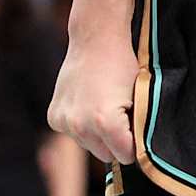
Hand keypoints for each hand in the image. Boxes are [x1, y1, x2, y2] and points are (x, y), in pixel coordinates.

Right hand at [47, 40, 137, 165]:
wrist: (95, 39)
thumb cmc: (123, 66)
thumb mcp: (139, 97)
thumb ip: (138, 128)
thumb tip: (141, 153)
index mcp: (105, 123)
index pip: (126, 156)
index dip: (134, 144)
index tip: (135, 128)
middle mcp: (81, 127)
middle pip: (105, 155)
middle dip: (115, 141)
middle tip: (120, 114)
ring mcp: (64, 122)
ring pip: (88, 145)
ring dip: (97, 134)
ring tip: (103, 105)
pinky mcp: (54, 118)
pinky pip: (73, 133)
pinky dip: (81, 124)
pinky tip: (87, 103)